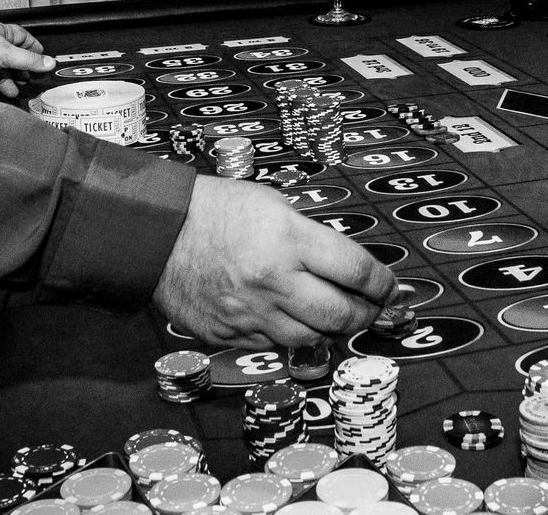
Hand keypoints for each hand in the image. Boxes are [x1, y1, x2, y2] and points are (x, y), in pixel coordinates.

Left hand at [0, 18, 54, 99]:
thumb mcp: (7, 53)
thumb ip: (29, 60)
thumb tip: (51, 63)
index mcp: (8, 33)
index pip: (27, 40)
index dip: (36, 51)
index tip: (44, 63)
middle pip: (17, 56)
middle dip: (25, 69)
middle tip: (33, 79)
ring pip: (6, 68)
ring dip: (13, 79)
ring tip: (20, 89)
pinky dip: (2, 84)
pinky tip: (7, 91)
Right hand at [153, 176, 395, 347]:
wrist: (156, 232)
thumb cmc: (214, 208)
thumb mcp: (271, 203)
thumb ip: (308, 235)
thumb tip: (342, 266)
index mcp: (288, 240)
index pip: (355, 271)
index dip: (382, 283)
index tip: (391, 287)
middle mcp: (274, 281)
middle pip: (340, 315)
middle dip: (365, 314)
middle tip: (372, 308)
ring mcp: (250, 313)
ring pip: (311, 339)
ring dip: (331, 330)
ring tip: (336, 317)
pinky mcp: (229, 334)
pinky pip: (273, 344)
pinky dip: (290, 335)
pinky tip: (293, 321)